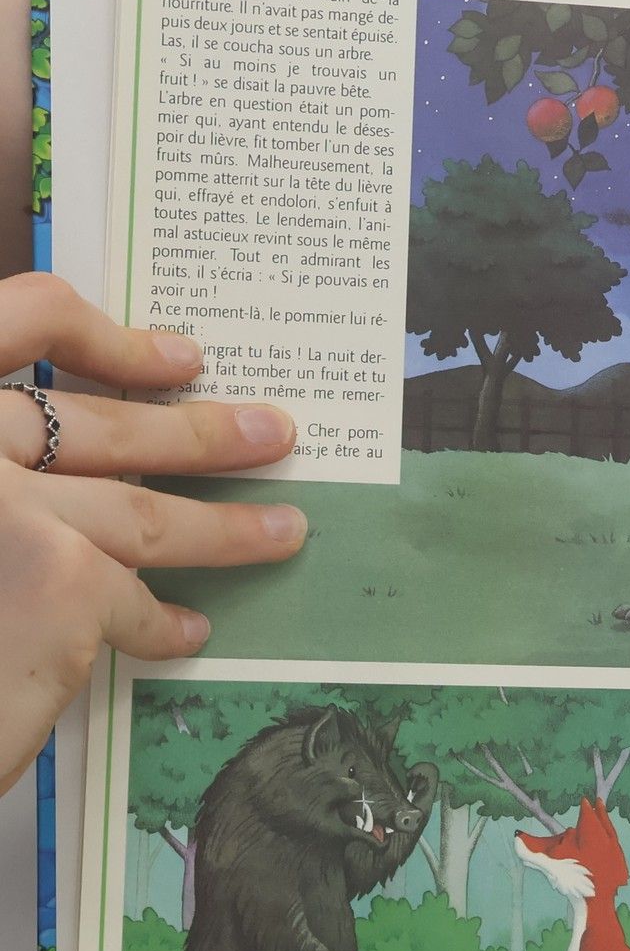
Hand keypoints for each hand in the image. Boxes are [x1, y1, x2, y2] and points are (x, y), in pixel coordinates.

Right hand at [0, 274, 307, 792]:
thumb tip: (42, 455)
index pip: (15, 321)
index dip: (104, 337)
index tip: (179, 355)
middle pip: (97, 425)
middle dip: (195, 433)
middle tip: (270, 433)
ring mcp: (13, 510)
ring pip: (141, 513)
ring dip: (223, 525)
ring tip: (283, 530)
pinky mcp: (59, 582)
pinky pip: (130, 600)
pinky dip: (160, 620)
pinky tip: (186, 630)